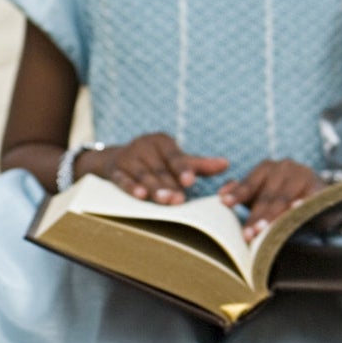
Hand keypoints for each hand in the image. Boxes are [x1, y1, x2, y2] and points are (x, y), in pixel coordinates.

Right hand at [82, 133, 226, 203]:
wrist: (115, 160)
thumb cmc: (154, 161)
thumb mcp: (174, 160)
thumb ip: (198, 165)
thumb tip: (226, 164)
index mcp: (161, 141)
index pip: (174, 156)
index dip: (182, 168)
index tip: (190, 181)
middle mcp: (144, 145)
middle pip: (159, 169)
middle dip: (169, 185)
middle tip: (180, 200)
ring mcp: (128, 157)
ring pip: (143, 175)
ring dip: (154, 189)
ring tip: (165, 201)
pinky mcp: (114, 170)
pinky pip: (122, 180)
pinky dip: (130, 187)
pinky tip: (140, 195)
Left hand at [220, 159, 324, 241]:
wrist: (319, 197)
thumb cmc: (282, 197)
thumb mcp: (261, 194)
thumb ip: (243, 192)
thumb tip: (221, 194)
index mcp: (267, 168)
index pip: (250, 183)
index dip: (238, 194)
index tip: (224, 203)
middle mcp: (285, 167)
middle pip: (267, 194)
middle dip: (256, 215)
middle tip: (247, 234)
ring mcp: (303, 175)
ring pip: (284, 198)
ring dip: (273, 216)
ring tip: (263, 231)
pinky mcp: (319, 187)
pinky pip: (308, 199)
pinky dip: (301, 205)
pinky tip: (295, 211)